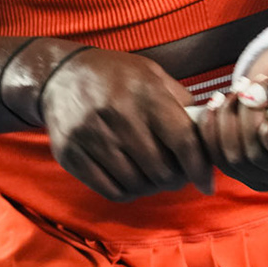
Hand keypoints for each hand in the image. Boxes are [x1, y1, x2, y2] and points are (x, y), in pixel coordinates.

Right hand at [38, 47, 215, 201]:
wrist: (59, 74)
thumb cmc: (114, 75)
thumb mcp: (151, 75)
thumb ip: (180, 102)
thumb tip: (208, 132)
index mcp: (144, 93)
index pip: (182, 140)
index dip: (199, 167)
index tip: (207, 183)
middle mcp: (117, 115)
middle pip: (160, 168)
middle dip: (175, 179)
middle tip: (176, 175)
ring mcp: (91, 136)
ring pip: (136, 184)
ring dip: (151, 187)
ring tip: (153, 177)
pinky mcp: (71, 154)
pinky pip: (110, 190)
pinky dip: (128, 192)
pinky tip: (131, 181)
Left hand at [196, 41, 267, 190]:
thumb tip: (261, 95)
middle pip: (260, 159)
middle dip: (246, 117)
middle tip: (249, 85)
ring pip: (236, 160)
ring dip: (227, 120)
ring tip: (237, 89)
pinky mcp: (252, 171)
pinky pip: (221, 161)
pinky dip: (212, 130)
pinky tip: (217, 104)